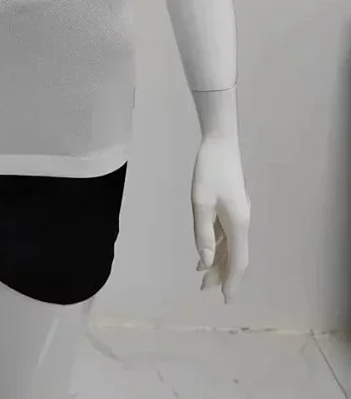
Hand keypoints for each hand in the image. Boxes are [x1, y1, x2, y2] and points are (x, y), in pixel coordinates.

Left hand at [191, 135, 249, 301]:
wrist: (220, 143)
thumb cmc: (209, 171)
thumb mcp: (201, 202)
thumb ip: (203, 232)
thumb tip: (206, 261)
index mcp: (238, 224)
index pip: (238, 261)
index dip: (232, 281)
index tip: (225, 299)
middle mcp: (242, 222)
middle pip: (235, 256)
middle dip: (221, 273)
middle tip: (203, 288)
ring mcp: (238, 214)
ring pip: (230, 245)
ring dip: (218, 260)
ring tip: (201, 274)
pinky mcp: (231, 207)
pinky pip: (226, 234)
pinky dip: (217, 245)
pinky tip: (205, 250)